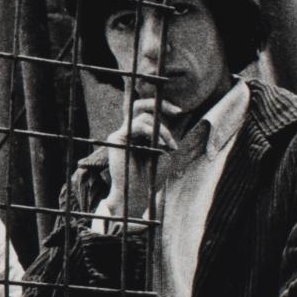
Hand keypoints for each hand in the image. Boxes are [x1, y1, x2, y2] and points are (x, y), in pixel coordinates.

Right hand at [102, 100, 171, 223]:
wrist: (136, 192)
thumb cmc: (150, 176)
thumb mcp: (162, 151)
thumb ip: (163, 135)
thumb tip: (175, 117)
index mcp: (137, 134)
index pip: (148, 112)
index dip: (163, 107)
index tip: (180, 112)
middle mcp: (127, 131)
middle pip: (140, 105)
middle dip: (160, 104)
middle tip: (178, 111)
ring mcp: (120, 134)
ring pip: (144, 117)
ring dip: (162, 130)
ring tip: (169, 146)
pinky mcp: (116, 138)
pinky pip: (137, 125)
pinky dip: (152, 132)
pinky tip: (159, 145)